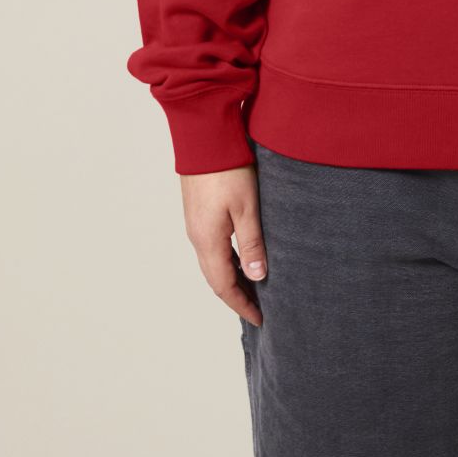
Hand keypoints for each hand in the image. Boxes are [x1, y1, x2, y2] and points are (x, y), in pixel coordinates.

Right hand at [180, 165, 267, 325]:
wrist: (203, 137)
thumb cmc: (228, 169)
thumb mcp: (247, 206)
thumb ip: (252, 243)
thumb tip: (258, 278)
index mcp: (208, 241)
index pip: (224, 286)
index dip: (242, 304)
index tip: (260, 319)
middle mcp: (198, 237)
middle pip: (216, 278)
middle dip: (237, 297)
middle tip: (258, 309)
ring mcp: (196, 224)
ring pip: (213, 263)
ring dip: (232, 279)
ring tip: (254, 287)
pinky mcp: (199, 212)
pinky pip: (212, 247)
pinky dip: (227, 261)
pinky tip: (241, 257)